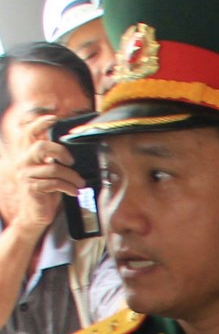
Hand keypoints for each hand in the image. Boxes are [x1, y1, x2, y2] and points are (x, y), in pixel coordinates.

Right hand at [11, 115, 84, 236]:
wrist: (37, 215)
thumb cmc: (48, 190)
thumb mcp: (52, 170)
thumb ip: (56, 157)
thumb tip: (75, 148)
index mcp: (28, 154)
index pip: (29, 133)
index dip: (40, 123)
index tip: (54, 118)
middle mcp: (24, 162)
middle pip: (40, 146)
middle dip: (60, 150)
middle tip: (72, 160)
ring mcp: (26, 175)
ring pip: (53, 168)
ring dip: (72, 176)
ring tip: (80, 183)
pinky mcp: (32, 188)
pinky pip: (54, 183)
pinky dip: (69, 187)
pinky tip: (75, 191)